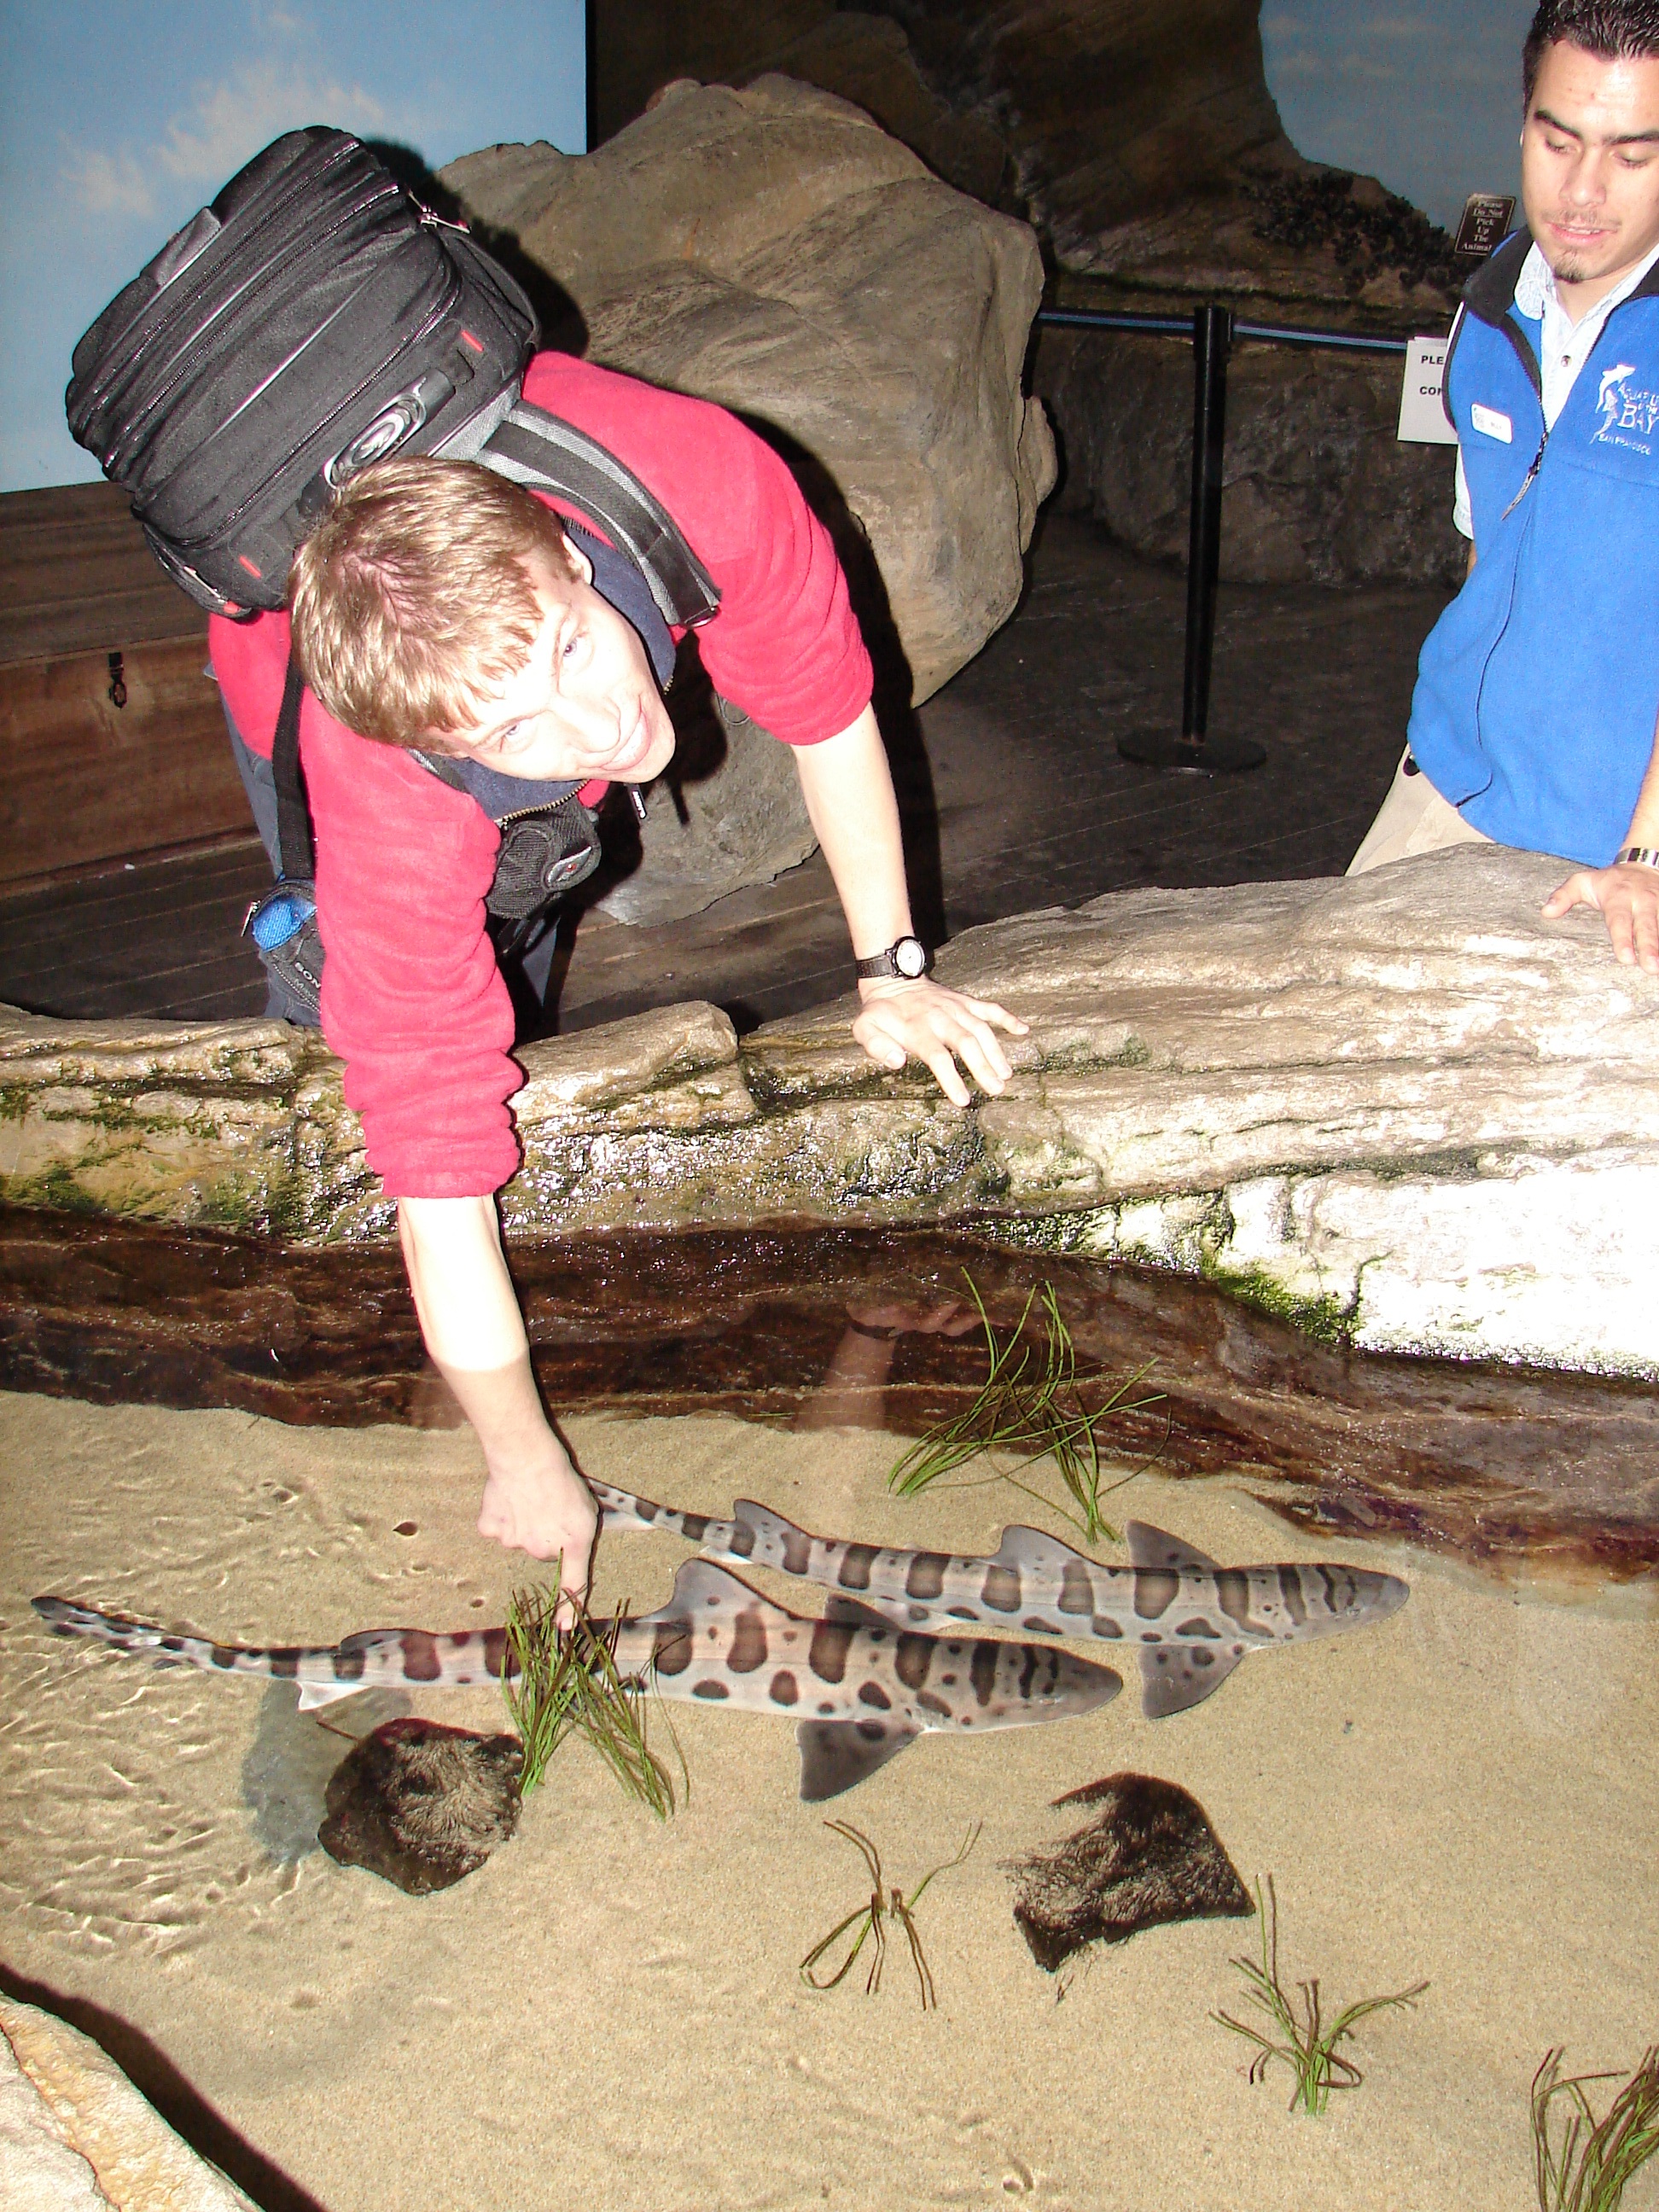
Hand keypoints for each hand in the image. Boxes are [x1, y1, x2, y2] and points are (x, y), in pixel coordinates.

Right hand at [476, 1423, 598, 1614]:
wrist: (527, 1458)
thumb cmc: (562, 1477)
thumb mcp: (587, 1505)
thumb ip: (581, 1533)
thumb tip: (572, 1548)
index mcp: (573, 1544)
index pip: (573, 1584)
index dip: (569, 1608)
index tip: (564, 1627)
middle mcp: (542, 1550)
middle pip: (542, 1550)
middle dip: (545, 1534)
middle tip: (547, 1506)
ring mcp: (513, 1541)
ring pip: (517, 1539)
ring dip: (520, 1523)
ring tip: (527, 1495)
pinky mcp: (491, 1529)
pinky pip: (495, 1528)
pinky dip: (498, 1516)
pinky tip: (506, 1496)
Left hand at [852, 977, 1028, 1107]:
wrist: (892, 980)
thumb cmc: (879, 1013)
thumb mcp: (865, 1028)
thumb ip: (877, 1046)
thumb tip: (898, 1061)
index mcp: (918, 1028)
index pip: (938, 1056)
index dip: (952, 1079)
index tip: (963, 1100)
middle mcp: (941, 1017)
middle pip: (966, 1043)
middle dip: (983, 1066)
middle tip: (997, 1089)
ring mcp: (956, 1007)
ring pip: (982, 1028)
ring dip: (996, 1051)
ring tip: (1006, 1074)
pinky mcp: (965, 1001)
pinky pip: (989, 1008)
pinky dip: (1007, 1018)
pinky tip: (1024, 1030)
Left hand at [1542, 862, 1658, 973]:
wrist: (1644, 862)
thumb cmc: (1609, 881)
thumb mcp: (1583, 881)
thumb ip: (1564, 895)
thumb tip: (1546, 912)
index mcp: (1619, 896)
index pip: (1619, 920)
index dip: (1623, 939)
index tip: (1626, 959)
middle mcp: (1643, 901)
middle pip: (1647, 925)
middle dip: (1650, 946)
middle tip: (1651, 967)